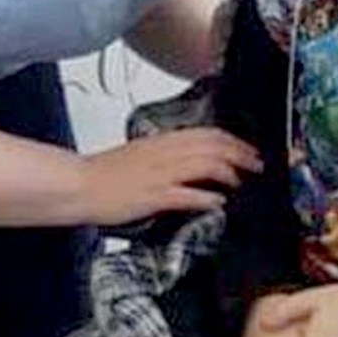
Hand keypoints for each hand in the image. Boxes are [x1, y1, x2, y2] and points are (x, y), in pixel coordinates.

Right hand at [81, 127, 262, 224]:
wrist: (79, 185)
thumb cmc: (105, 174)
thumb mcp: (140, 157)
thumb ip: (165, 157)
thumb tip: (190, 165)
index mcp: (161, 141)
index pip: (206, 133)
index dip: (232, 140)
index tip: (248, 150)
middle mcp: (164, 153)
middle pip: (212, 146)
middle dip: (240, 154)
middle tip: (257, 165)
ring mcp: (159, 173)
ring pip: (205, 164)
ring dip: (229, 173)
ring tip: (242, 182)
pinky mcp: (153, 195)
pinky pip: (187, 194)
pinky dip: (207, 197)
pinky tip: (218, 203)